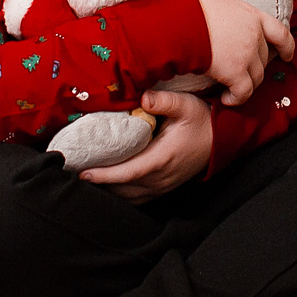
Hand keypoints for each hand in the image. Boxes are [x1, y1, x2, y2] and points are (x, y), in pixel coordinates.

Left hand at [80, 89, 210, 201]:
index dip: (104, 176)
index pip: (127, 173)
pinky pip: (136, 199)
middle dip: (98, 184)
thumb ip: (165, 102)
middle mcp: (160, 178)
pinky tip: (108, 186)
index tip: (83, 174)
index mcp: (162, 159)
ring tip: (87, 180)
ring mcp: (161, 186)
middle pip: (122, 189)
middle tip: (75, 173)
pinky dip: (120, 194)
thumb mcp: (186, 105)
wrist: (221, 140)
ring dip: (108, 191)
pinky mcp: (162, 188)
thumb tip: (143, 98)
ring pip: (128, 197)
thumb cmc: (202, 122)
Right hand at [194, 0, 292, 104]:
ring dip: (245, 86)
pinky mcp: (236, 72)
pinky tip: (225, 99)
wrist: (179, 21)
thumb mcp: (218, 4)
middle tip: (238, 74)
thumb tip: (223, 25)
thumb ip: (230, 17)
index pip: (280, 32)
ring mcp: (247, 54)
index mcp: (252, 15)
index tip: (286, 55)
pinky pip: (243, 92)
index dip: (286, 46)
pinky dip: (236, 98)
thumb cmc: (190, 9)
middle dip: (254, 69)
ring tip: (229, 90)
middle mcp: (254, 34)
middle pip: (263, 59)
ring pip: (256, 78)